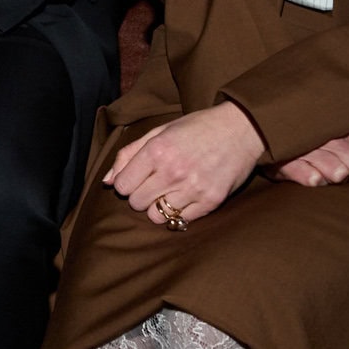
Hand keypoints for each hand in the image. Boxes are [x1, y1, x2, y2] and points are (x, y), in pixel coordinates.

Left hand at [102, 102, 264, 224]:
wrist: (241, 129)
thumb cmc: (197, 128)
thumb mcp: (160, 131)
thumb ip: (129, 154)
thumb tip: (107, 182)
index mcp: (157, 150)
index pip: (123, 186)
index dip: (127, 183)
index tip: (138, 178)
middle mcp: (173, 171)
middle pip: (136, 203)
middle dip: (141, 195)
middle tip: (155, 184)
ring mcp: (193, 188)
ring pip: (156, 216)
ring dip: (159, 207)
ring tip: (170, 192)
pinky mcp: (210, 201)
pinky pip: (181, 220)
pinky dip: (180, 212)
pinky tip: (187, 196)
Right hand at [273, 128, 348, 186]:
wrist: (274, 141)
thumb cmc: (323, 147)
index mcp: (344, 131)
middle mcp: (325, 139)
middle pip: (348, 150)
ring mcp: (303, 150)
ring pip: (322, 158)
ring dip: (332, 167)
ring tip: (340, 176)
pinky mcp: (282, 163)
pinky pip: (294, 167)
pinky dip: (305, 173)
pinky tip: (315, 180)